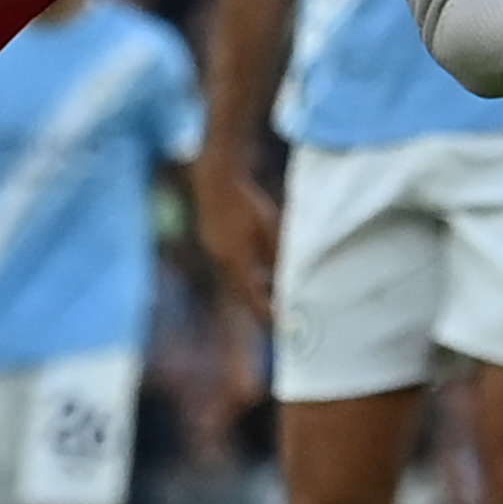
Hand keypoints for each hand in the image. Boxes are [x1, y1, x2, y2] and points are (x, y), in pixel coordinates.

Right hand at [194, 164, 279, 321]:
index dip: (271, 315)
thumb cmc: (247, 202)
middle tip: (282, 317)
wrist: (216, 179)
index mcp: (236, 264)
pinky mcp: (212, 246)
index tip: (287, 324)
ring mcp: (214, 255)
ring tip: (275, 297)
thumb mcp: (270, 229)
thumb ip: (279, 257)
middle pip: (243, 298)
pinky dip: (246, 278)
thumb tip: (290, 282)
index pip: (255, 302)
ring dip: (254, 293)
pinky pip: (230, 272)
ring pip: (236, 286)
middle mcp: (221, 264)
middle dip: (262, 308)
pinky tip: (260, 274)